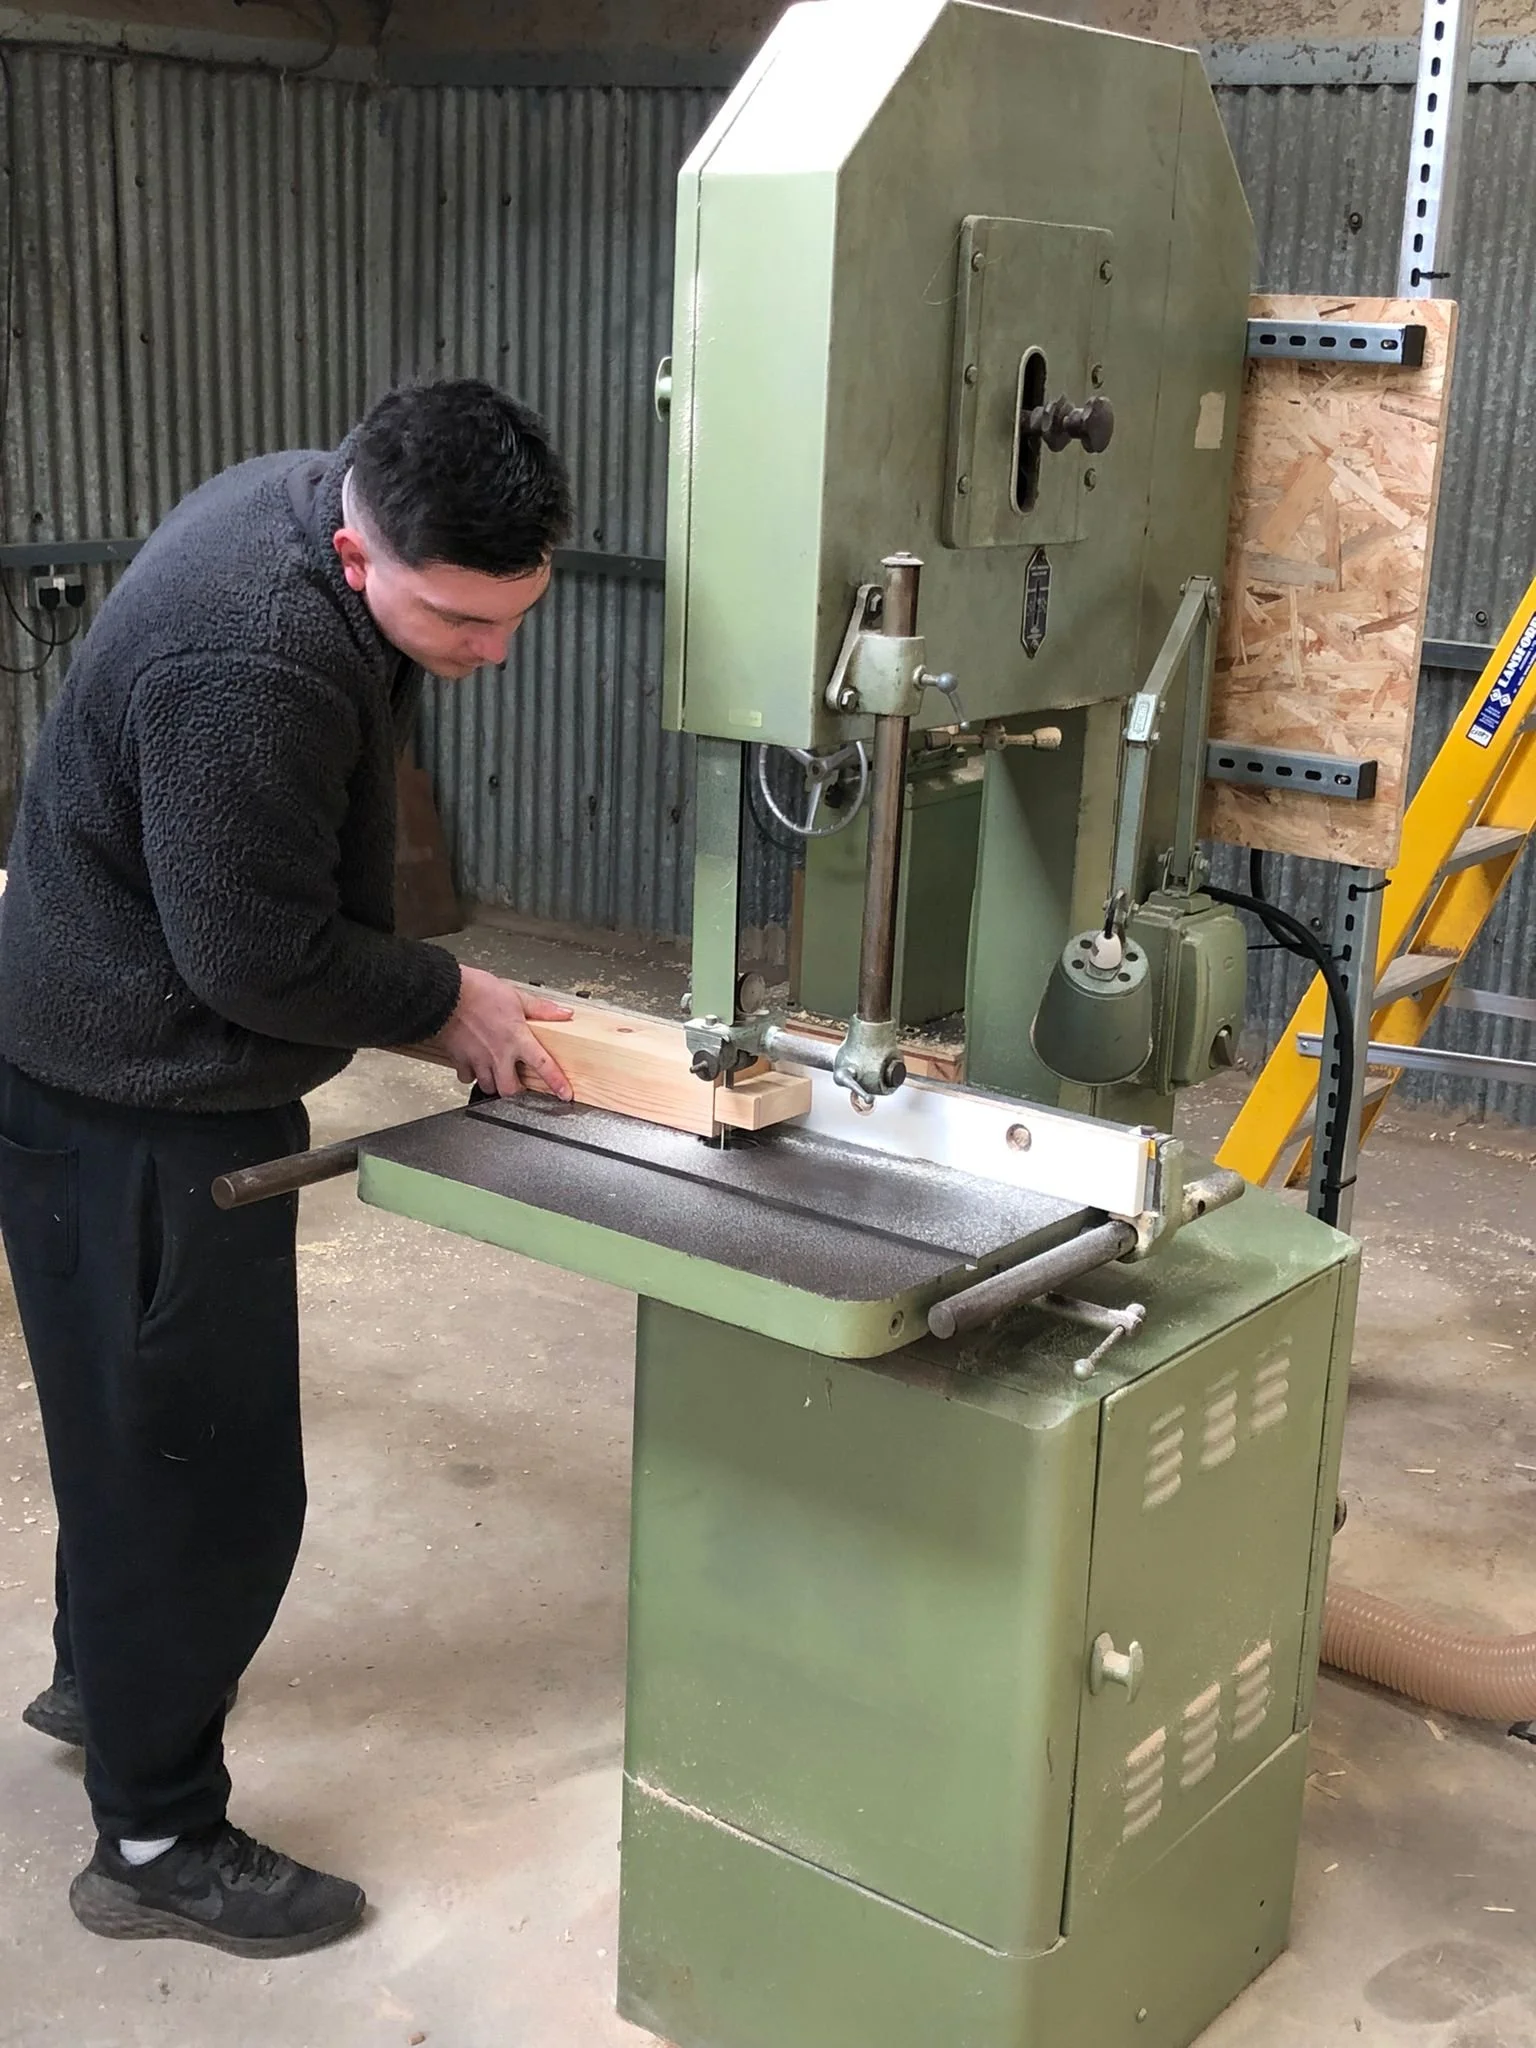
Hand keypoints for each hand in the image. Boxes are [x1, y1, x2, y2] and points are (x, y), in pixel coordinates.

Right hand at [428, 966, 574, 1099]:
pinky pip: (466, 1078)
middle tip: (518, 1083)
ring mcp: (478, 1060)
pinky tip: (475, 1066)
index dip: (557, 1082)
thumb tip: (564, 1013)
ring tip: (497, 1073)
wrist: (445, 993)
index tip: (565, 1094)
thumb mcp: (515, 995)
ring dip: (493, 1083)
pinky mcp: (460, 1060)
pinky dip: (471, 1075)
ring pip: (488, 1087)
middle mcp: (498, 1054)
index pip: (543, 1065)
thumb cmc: (477, 991)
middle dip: (515, 1091)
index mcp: (516, 1038)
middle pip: (510, 1090)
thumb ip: (541, 1009)